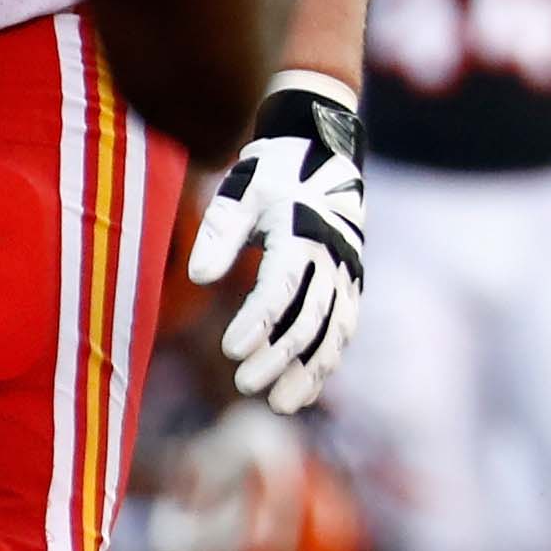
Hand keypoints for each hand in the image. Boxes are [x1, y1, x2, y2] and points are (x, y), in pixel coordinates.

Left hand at [184, 79, 366, 409]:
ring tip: (282, 404)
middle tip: (245, 386)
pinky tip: (307, 385)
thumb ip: (219, 233)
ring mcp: (348, 269)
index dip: (258, 322)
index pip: (281, 288)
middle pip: (309, 317)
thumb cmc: (273, 170)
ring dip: (309, 368)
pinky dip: (327, 356)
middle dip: (279, 356)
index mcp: (303, 232)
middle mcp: (332, 255)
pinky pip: (344, 324)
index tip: (229, 351)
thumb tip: (198, 278)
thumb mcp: (241, 191)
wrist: (325, 147)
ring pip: (333, 329)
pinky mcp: (351, 278)